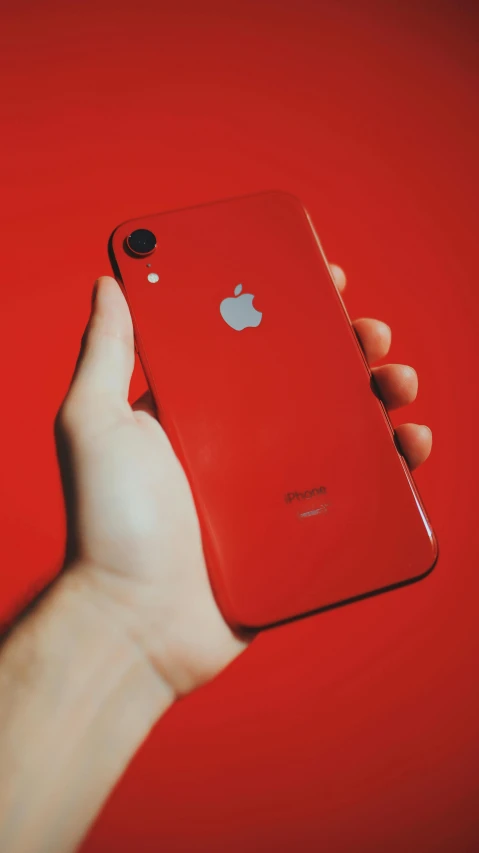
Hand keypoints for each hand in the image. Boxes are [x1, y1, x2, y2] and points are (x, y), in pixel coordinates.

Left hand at [56, 269, 431, 698]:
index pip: (251, 343)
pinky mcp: (302, 530)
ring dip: (380, 396)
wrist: (139, 624)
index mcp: (197, 408)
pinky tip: (408, 446)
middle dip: (347, 346)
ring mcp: (274, 486)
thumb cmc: (110, 524)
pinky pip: (357, 489)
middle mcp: (239, 441)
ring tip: (397, 382)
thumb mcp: (94, 423)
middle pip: (307, 380)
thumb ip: (105, 352)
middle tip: (371, 332)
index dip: (288, 308)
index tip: (321, 279)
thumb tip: (111, 281)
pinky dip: (391, 465)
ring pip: (342, 428)